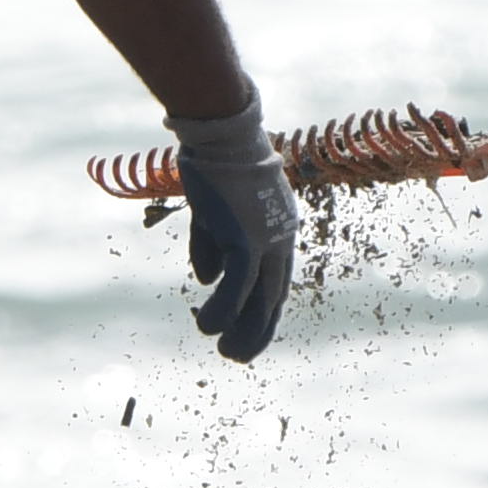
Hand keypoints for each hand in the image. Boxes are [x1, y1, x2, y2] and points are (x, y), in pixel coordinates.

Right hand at [172, 92, 300, 362]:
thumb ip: (212, 242)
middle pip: (274, 296)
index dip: (261, 309)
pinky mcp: (247, 239)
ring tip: (225, 352)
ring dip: (242, 330)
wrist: (220, 132)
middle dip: (257, 330)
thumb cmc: (215, 161)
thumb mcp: (214, 208)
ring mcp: (266, 239)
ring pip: (259, 298)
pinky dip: (223, 311)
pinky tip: (208, 328)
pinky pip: (236, 287)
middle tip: (237, 355)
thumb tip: (207, 277)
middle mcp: (280, 237)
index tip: (244, 331)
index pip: (275, 279)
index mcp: (280, 227)